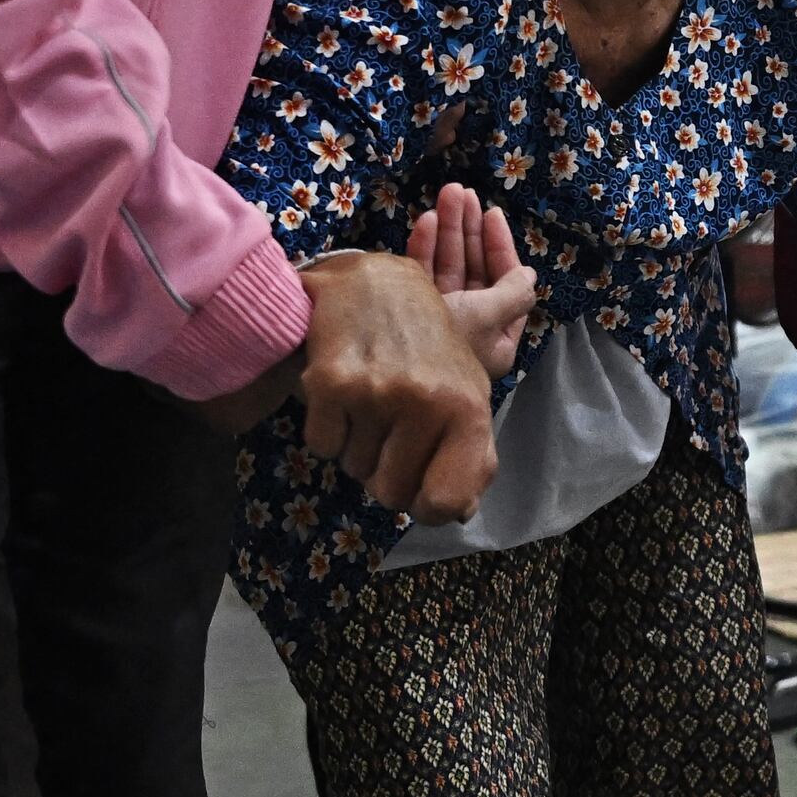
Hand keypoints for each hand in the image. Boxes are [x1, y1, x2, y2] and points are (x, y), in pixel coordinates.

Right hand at [295, 248, 504, 523]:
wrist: (374, 284)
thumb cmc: (426, 345)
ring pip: (355, 470)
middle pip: (392, 494)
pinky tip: (343, 394)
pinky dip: (327, 429)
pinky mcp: (331, 383)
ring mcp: (377, 393)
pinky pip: (323, 446)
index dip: (429, 507)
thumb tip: (461, 512)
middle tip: (391, 432)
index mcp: (468, 409)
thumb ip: (473, 455)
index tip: (423, 492)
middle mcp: (426, 402)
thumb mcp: (466, 391)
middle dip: (387, 474)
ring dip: (358, 447)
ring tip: (370, 402)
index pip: (447, 502)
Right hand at [404, 184, 534, 376]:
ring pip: (447, 266)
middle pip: (474, 268)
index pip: (504, 283)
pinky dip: (424, 247)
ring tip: (447, 192)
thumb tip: (529, 275)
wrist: (392, 370)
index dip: (500, 247)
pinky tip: (427, 220)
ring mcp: (437, 318)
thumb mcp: (488, 317)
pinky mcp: (409, 311)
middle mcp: (468, 326)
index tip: (492, 214)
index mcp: (495, 335)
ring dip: (448, 228)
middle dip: (469, 228)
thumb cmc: (451, 343)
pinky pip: (421, 275)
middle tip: (462, 192)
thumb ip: (513, 293)